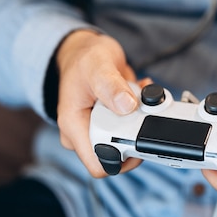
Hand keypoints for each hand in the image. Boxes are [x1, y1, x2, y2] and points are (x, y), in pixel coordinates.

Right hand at [55, 30, 144, 176]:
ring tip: (139, 95)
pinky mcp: (112, 123)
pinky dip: (142, 110)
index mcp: (74, 126)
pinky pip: (134, 127)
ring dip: (141, 119)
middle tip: (141, 106)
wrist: (86, 51)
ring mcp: (99, 129)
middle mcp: (84, 132)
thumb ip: (110, 86)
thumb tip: (127, 106)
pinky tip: (139, 92)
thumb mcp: (97, 66)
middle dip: (136, 132)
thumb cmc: (84, 58)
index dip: (122, 156)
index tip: (136, 132)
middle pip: (118, 154)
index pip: (99, 164)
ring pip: (129, 139)